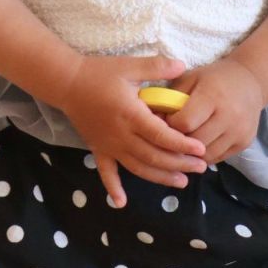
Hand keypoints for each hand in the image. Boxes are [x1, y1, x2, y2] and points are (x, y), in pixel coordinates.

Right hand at [59, 53, 207, 207]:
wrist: (66, 83)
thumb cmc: (99, 73)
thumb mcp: (129, 65)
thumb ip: (157, 66)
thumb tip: (183, 64)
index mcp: (131, 115)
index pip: (162, 135)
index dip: (182, 144)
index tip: (201, 150)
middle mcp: (122, 135)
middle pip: (154, 156)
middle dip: (179, 164)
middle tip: (200, 168)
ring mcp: (109, 145)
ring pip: (137, 167)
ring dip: (159, 177)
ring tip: (181, 182)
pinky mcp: (98, 149)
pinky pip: (106, 172)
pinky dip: (113, 188)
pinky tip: (121, 202)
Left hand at [163, 57, 264, 164]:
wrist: (251, 81)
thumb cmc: (213, 79)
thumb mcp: (190, 79)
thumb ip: (170, 98)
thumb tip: (150, 122)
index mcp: (212, 95)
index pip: (184, 123)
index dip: (170, 126)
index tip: (164, 123)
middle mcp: (229, 115)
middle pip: (194, 142)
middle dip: (178, 142)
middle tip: (170, 137)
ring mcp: (239, 131)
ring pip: (206, 155)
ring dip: (190, 153)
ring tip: (182, 144)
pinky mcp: (245, 142)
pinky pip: (217, 158)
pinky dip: (204, 155)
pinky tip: (198, 146)